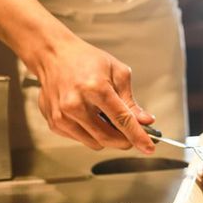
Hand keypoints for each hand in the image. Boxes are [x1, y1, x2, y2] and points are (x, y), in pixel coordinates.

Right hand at [31, 36, 155, 153]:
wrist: (53, 55)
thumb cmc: (86, 60)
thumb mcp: (117, 72)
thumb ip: (130, 101)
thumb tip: (144, 121)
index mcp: (95, 88)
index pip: (122, 120)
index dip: (138, 136)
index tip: (148, 147)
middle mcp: (75, 104)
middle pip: (108, 137)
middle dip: (126, 141)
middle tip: (134, 135)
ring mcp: (62, 116)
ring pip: (95, 143)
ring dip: (109, 138)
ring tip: (109, 118)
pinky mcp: (55, 123)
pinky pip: (81, 139)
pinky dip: (92, 134)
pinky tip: (92, 117)